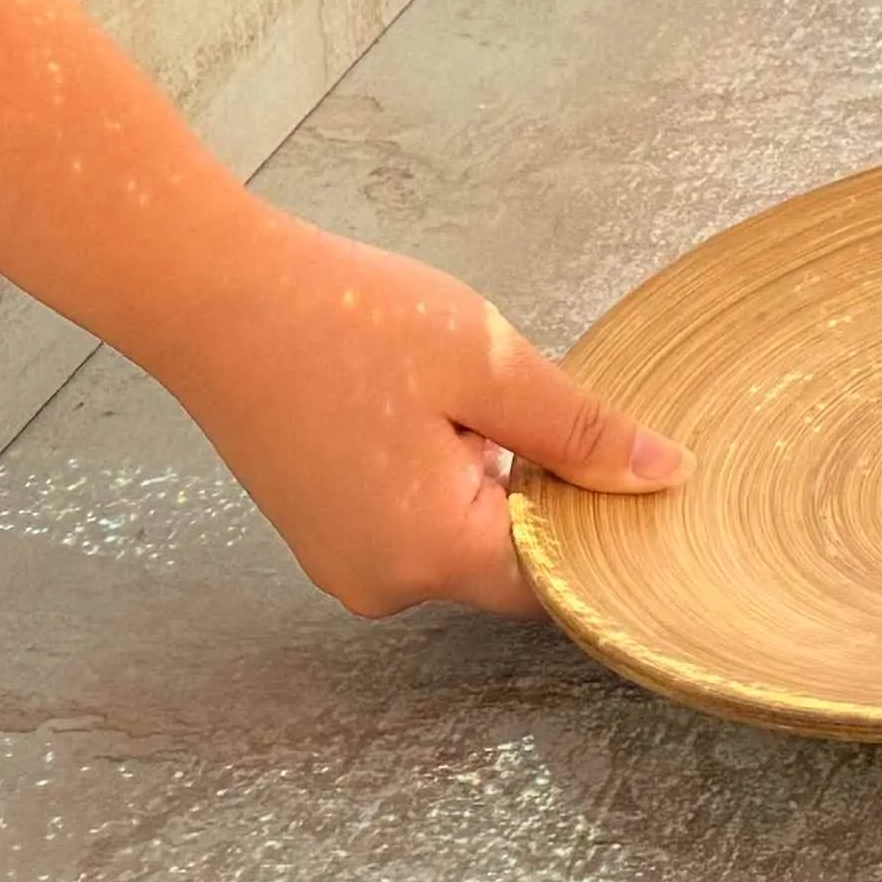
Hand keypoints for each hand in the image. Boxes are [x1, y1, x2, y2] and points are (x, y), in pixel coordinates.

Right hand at [135, 199, 683, 618]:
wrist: (216, 297)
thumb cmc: (350, 322)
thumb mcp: (489, 364)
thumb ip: (581, 431)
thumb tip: (665, 476)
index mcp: (431, 555)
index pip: (555, 576)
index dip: (596, 518)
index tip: (615, 453)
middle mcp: (382, 584)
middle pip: (507, 556)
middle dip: (533, 483)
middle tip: (520, 393)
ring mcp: (343, 562)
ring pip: (460, 531)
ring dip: (484, 470)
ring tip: (453, 388)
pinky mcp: (322, 531)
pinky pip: (411, 517)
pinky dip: (436, 468)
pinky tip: (417, 400)